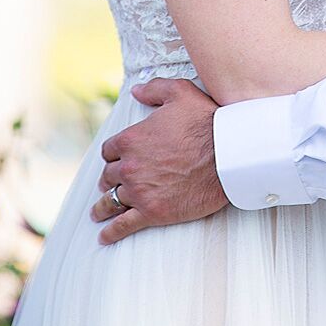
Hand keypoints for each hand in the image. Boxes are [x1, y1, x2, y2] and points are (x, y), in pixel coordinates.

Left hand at [90, 78, 228, 243]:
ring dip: (103, 207)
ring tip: (98, 212)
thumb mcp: (181, 93)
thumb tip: (136, 91)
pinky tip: (104, 237)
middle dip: (109, 179)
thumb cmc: (205, 121)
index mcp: (131, 139)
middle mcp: (129, 167)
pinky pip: (122, 225)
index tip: (116, 159)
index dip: (113, 154)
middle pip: (109, 176)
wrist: (227, 156)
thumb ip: (154, 89)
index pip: (109, 150)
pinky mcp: (152, 212)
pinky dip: (111, 232)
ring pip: (111, 201)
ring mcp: (139, 191)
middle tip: (110, 184)